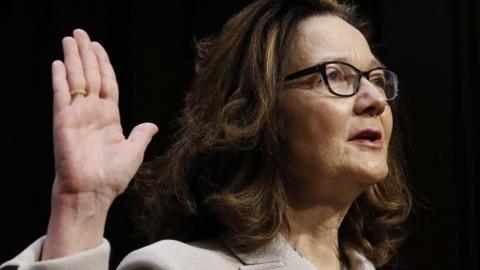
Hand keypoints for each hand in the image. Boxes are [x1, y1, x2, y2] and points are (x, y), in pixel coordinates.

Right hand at [42, 29, 157, 259]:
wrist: (92, 193)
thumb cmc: (112, 177)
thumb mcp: (134, 152)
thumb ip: (141, 134)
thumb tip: (153, 124)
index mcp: (110, 117)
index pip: (107, 83)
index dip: (104, 64)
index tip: (99, 47)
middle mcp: (93, 112)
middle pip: (91, 75)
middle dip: (87, 53)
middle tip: (81, 33)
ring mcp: (77, 115)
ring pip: (76, 80)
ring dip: (73, 59)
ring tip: (70, 39)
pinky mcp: (63, 121)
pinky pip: (61, 95)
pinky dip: (60, 79)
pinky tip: (58, 64)